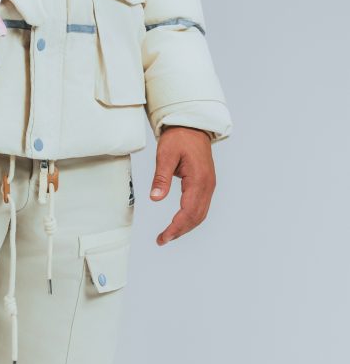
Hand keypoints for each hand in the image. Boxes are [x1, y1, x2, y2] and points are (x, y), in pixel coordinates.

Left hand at [149, 126, 215, 244]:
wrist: (192, 125)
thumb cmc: (179, 137)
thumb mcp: (165, 154)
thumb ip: (161, 177)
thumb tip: (155, 198)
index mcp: (198, 179)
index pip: (188, 211)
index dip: (176, 227)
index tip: (163, 237)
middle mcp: (207, 185)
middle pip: (196, 217)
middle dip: (180, 231)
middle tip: (162, 239)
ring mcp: (208, 185)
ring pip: (200, 214)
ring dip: (186, 226)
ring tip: (169, 234)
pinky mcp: (206, 184)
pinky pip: (201, 206)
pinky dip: (190, 217)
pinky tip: (179, 221)